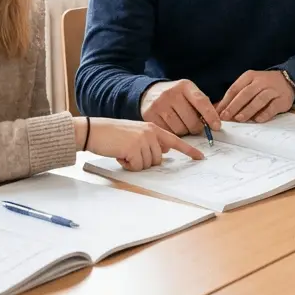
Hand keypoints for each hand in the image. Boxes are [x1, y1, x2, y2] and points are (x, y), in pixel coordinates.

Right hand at [78, 117, 202, 170]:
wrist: (93, 130)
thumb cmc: (112, 134)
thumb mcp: (136, 133)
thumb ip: (151, 140)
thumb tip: (165, 151)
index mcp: (153, 128)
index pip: (175, 140)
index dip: (189, 150)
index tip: (200, 158)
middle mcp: (151, 132)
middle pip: (158, 159)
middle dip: (144, 161)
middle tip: (129, 152)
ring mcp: (143, 140)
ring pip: (148, 164)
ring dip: (135, 163)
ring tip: (123, 152)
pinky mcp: (134, 148)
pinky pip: (137, 167)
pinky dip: (128, 165)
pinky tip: (120, 155)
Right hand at [141, 79, 220, 135]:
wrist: (149, 92)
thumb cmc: (176, 95)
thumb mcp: (189, 92)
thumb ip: (202, 105)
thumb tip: (216, 124)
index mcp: (184, 86)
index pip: (201, 102)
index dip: (211, 116)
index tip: (217, 126)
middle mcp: (170, 93)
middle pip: (191, 121)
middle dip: (197, 128)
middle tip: (196, 127)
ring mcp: (159, 105)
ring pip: (180, 129)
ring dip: (185, 132)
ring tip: (183, 125)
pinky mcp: (150, 115)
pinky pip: (167, 133)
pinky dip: (173, 134)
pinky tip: (172, 127)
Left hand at [217, 70, 294, 121]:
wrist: (287, 80)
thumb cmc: (263, 85)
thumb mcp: (249, 84)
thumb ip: (236, 96)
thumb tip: (219, 109)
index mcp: (250, 76)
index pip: (235, 88)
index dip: (225, 101)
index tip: (218, 112)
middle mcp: (261, 81)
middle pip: (245, 94)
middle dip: (234, 106)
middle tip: (226, 116)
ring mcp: (272, 90)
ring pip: (259, 100)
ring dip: (248, 110)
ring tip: (239, 118)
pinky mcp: (282, 99)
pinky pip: (272, 107)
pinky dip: (264, 114)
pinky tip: (257, 120)